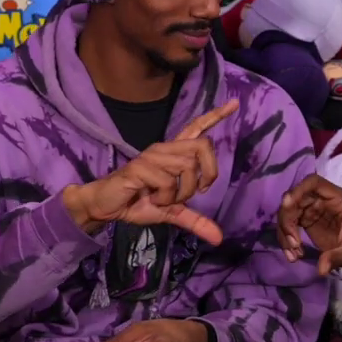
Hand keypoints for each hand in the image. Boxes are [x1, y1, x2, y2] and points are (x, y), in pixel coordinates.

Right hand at [63, 100, 238, 244]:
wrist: (107, 207)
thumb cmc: (137, 203)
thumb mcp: (172, 214)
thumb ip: (195, 221)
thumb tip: (219, 238)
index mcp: (173, 154)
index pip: (196, 128)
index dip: (215, 115)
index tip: (235, 103)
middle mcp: (165, 149)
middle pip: (203, 146)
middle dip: (210, 172)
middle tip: (200, 191)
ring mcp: (152, 156)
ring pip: (188, 167)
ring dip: (183, 192)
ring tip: (165, 200)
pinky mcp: (141, 167)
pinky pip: (168, 182)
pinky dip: (166, 198)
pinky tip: (151, 199)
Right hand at [277, 175, 341, 275]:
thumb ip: (336, 258)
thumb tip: (321, 270)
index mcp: (338, 199)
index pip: (314, 182)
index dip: (298, 190)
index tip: (287, 205)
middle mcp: (323, 201)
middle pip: (295, 199)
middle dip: (287, 220)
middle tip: (293, 243)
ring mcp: (313, 210)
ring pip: (289, 212)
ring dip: (285, 232)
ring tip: (294, 254)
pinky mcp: (307, 221)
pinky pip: (290, 224)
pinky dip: (287, 239)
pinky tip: (293, 255)